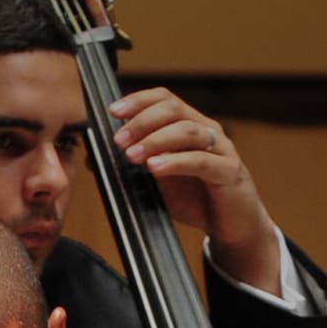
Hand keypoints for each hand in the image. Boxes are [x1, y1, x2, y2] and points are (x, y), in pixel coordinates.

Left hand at [106, 86, 281, 295]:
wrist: (233, 227)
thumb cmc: (198, 200)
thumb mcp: (158, 182)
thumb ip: (134, 167)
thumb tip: (93, 161)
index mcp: (190, 125)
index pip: (164, 100)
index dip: (138, 100)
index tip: (114, 111)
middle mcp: (207, 131)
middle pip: (173, 110)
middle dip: (142, 121)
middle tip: (119, 140)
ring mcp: (221, 150)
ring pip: (187, 131)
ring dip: (155, 140)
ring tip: (132, 156)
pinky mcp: (229, 173)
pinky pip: (201, 162)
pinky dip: (175, 162)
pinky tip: (156, 168)